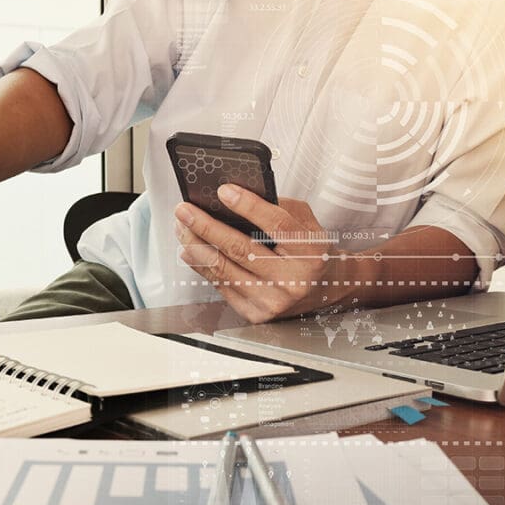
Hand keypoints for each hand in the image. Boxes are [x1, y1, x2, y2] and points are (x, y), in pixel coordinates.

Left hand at [174, 184, 350, 322]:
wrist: (322, 290)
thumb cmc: (310, 252)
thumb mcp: (308, 224)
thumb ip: (280, 207)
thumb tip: (239, 194)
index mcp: (310, 252)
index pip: (277, 225)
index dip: (249, 206)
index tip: (224, 191)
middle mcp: (292, 279)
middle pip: (241, 248)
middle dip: (206, 226)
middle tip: (185, 210)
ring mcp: (273, 300)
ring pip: (224, 269)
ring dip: (196, 245)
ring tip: (182, 227)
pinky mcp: (255, 313)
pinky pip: (221, 285)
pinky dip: (201, 266)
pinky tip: (191, 250)